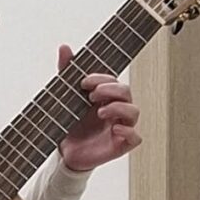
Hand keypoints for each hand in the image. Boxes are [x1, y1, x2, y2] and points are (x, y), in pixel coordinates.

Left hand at [57, 42, 141, 172]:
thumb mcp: (66, 97)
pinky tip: (114, 128)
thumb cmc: (71, 125)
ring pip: (134, 112)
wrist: (66, 152)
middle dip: (110, 90)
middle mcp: (116, 109)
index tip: (84, 83)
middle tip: (92, 95)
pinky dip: (128, 131)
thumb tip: (64, 47)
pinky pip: (136, 137)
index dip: (102, 79)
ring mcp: (121, 126)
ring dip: (118, 108)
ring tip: (100, 112)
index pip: (113, 81)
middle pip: (126, 92)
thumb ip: (67, 72)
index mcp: (106, 97)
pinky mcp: (121, 144)